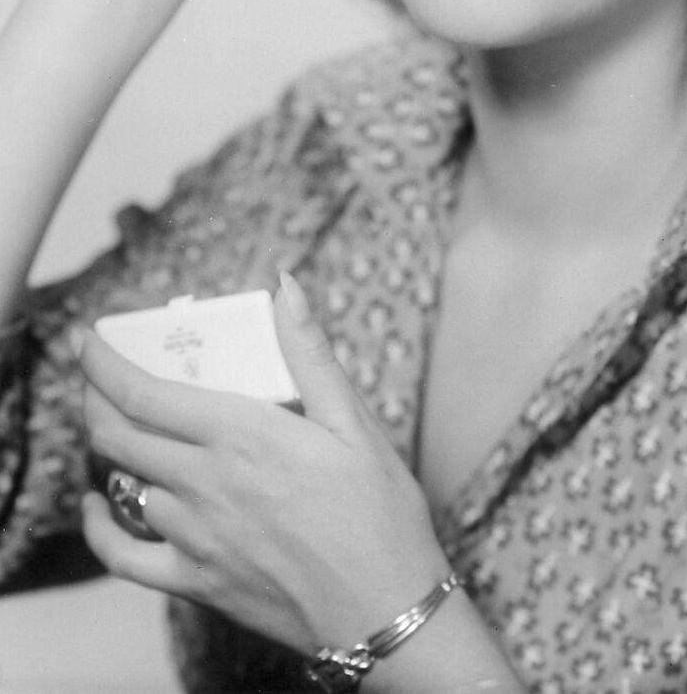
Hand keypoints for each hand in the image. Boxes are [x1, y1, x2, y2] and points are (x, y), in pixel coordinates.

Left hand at [78, 277, 449, 656]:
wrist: (386, 611)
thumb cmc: (379, 515)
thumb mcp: (353, 421)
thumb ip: (309, 352)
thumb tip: (286, 287)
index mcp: (241, 435)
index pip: (144, 392)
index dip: (103, 364)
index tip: (89, 342)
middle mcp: (205, 483)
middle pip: (117, 434)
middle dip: (95, 397)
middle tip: (98, 376)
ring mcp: (194, 537)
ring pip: (124, 484)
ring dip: (114, 450)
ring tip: (126, 428)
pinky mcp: (195, 582)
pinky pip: (124, 557)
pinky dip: (99, 528)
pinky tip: (97, 507)